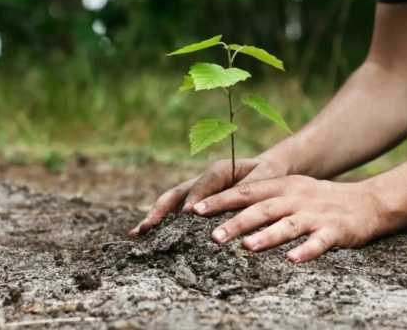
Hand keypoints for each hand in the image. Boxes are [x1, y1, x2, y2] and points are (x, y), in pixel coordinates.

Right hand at [129, 156, 287, 235]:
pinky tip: (148, 237)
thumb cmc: (269, 174)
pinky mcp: (196, 203)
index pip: (204, 183)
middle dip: (161, 210)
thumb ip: (248, 189)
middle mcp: (203, 180)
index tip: (188, 213)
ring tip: (137, 233)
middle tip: (147, 226)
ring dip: (155, 217)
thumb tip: (232, 206)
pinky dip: (162, 223)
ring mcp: (196, 192)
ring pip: (171, 203)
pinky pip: (176, 212)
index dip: (195, 197)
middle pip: (177, 193)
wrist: (268, 170)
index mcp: (220, 170)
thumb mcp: (264, 178)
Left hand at [191, 175, 386, 262]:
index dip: (220, 200)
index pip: (246, 192)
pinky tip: (292, 260)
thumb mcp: (291, 190)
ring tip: (247, 247)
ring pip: (288, 225)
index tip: (195, 210)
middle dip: (236, 222)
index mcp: (282, 186)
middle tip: (213, 236)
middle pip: (262, 209)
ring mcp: (315, 214)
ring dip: (267, 236)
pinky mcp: (335, 231)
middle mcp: (296, 198)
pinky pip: (318, 242)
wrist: (367, 202)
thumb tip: (224, 209)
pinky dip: (306, 251)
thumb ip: (262, 198)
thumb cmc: (320, 199)